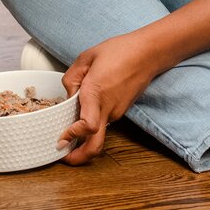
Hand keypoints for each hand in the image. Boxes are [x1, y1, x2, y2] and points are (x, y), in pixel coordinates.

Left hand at [58, 33, 158, 164]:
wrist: (148, 53)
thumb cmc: (120, 51)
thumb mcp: (87, 57)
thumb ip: (72, 78)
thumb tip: (68, 95)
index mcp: (95, 93)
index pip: (87, 126)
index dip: (73, 136)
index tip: (61, 139)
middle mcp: (107, 108)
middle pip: (95, 145)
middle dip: (78, 157)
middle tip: (63, 156)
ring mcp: (116, 112)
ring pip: (97, 133)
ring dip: (82, 137)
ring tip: (68, 128)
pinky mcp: (121, 111)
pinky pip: (103, 122)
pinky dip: (91, 124)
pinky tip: (84, 111)